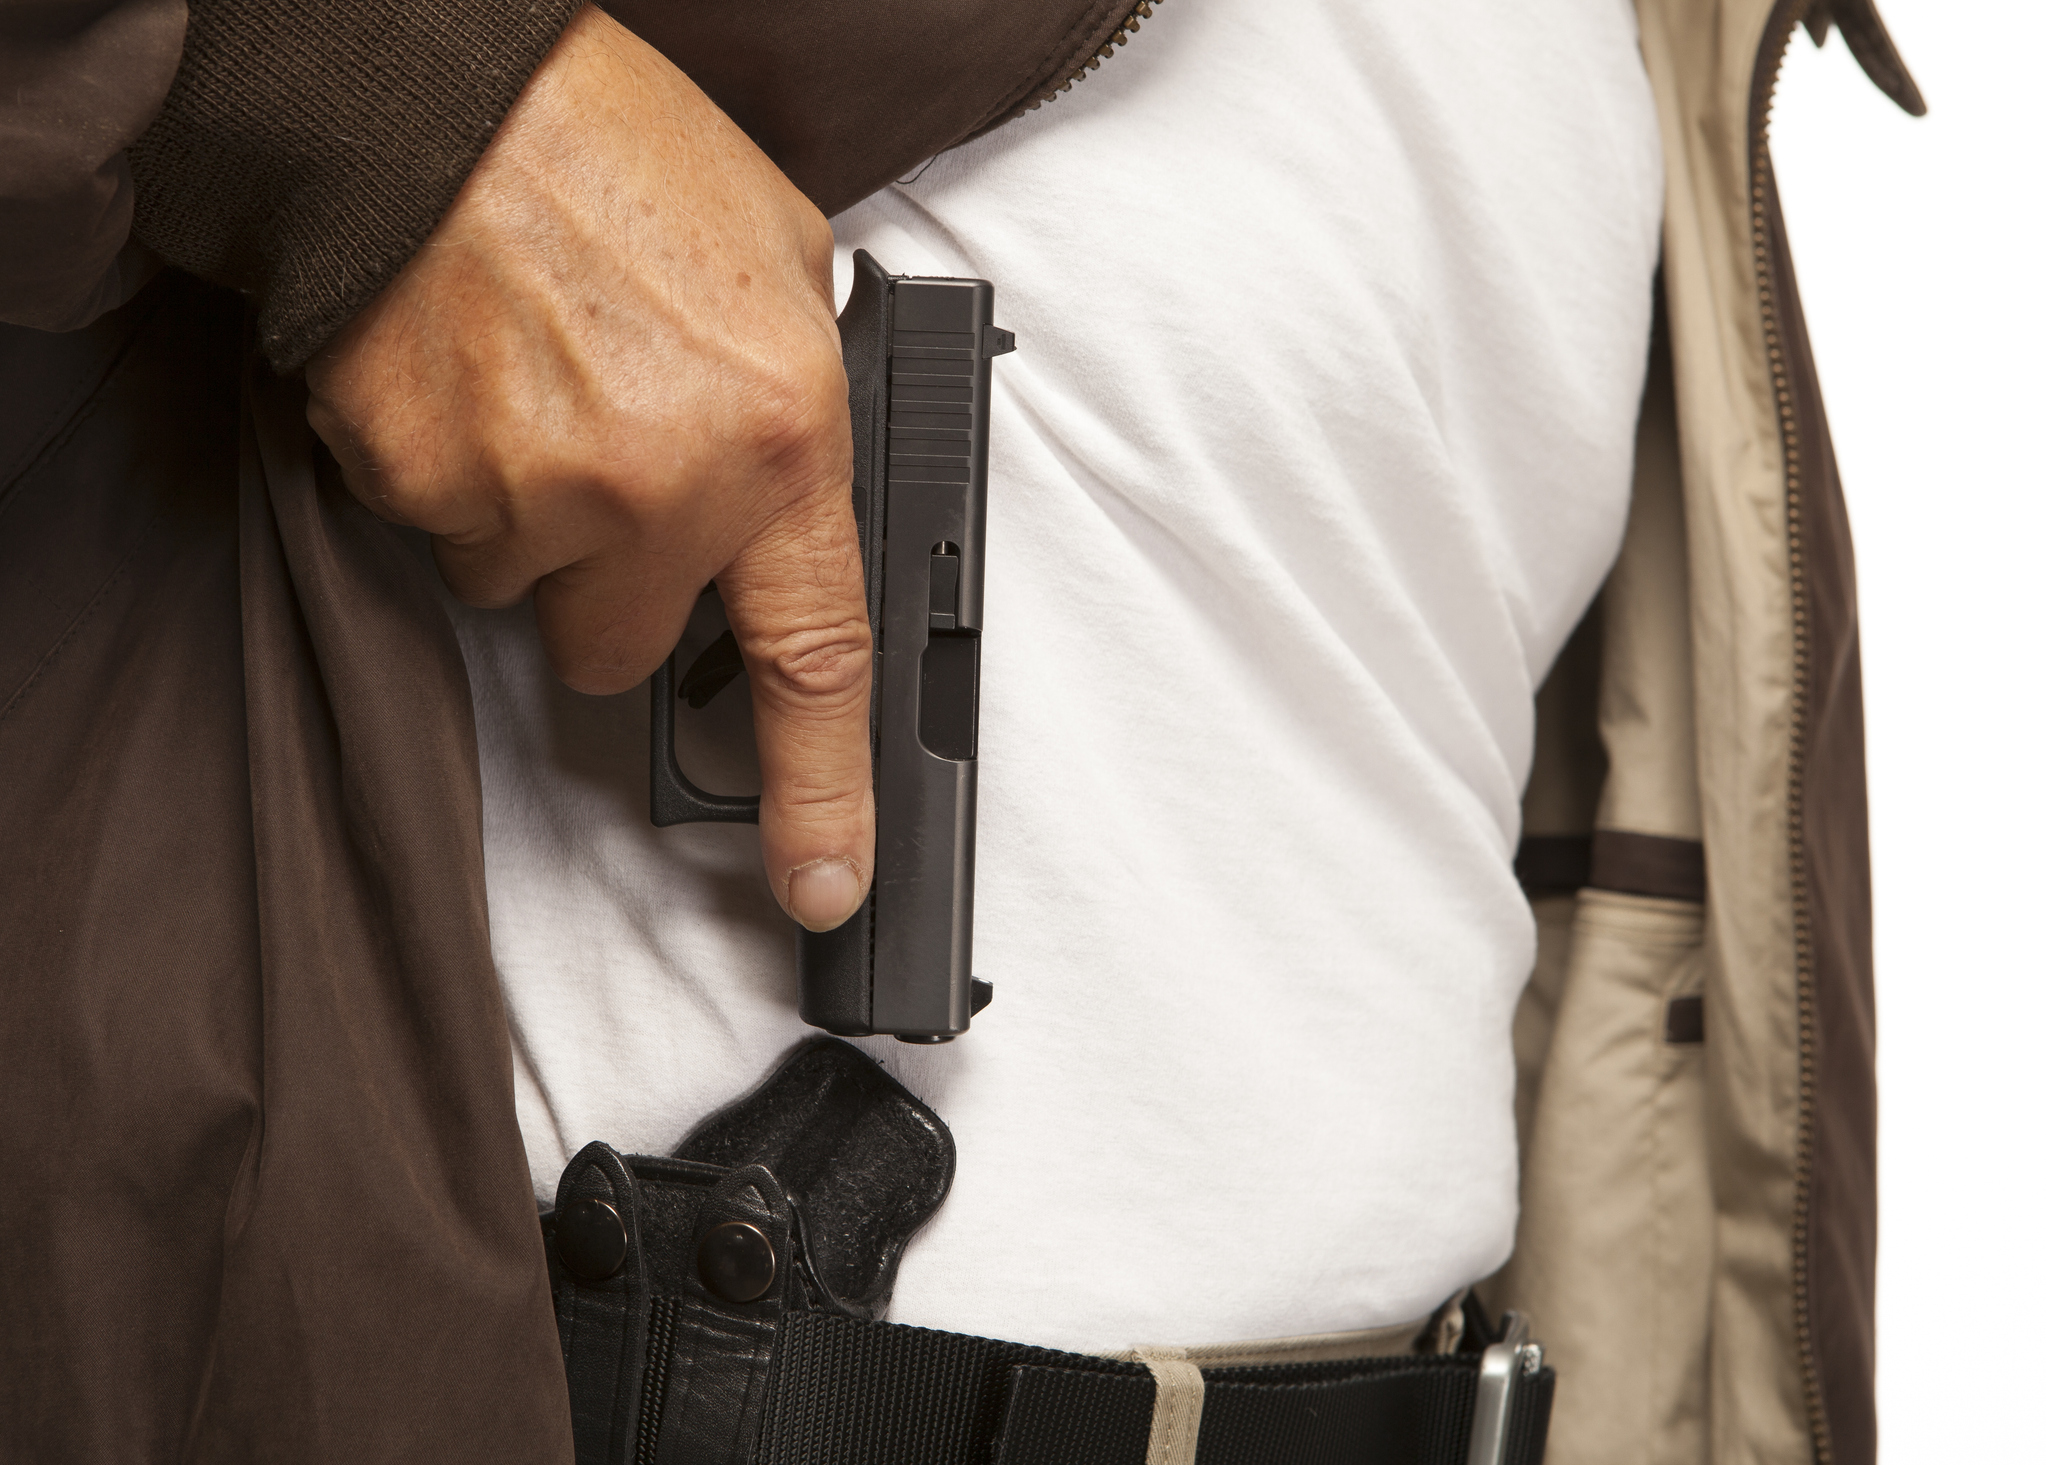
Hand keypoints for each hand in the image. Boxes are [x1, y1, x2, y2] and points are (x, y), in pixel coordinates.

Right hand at [303, 6, 870, 931]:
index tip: (822, 883)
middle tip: (603, 459)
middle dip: (614, 585)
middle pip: (623, 651)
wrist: (431, 97)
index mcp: (779, 439)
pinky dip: (450, 479)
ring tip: (531, 383)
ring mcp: (532, 500)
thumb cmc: (608, 147)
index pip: (816, 660)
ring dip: (532, 521)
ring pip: (525, 593)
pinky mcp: (419, 490)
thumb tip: (796, 486)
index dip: (824, 792)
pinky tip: (468, 380)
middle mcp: (661, 492)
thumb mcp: (780, 259)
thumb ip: (801, 398)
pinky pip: (441, 537)